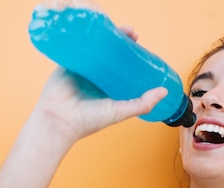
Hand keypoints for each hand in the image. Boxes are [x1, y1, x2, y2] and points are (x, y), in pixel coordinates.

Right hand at [30, 26, 166, 141]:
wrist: (59, 121)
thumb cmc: (88, 121)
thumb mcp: (121, 112)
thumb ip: (142, 103)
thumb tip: (164, 92)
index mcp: (107, 88)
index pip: (122, 68)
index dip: (131, 57)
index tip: (141, 48)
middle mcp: (95, 78)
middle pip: (110, 55)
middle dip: (122, 43)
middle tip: (132, 34)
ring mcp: (82, 70)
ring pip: (97, 49)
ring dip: (107, 38)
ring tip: (121, 30)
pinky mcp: (69, 64)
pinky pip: (79, 48)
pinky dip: (87, 39)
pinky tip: (98, 31)